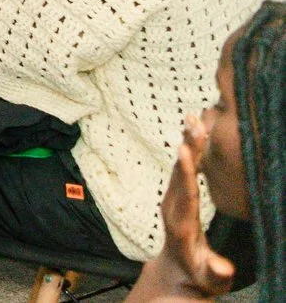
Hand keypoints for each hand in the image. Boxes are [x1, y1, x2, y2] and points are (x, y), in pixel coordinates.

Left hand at [133, 117, 236, 302]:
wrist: (178, 272)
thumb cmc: (199, 275)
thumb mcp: (210, 280)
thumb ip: (216, 273)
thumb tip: (224, 268)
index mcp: (182, 224)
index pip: (185, 194)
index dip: (186, 172)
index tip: (184, 150)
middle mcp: (174, 207)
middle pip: (182, 173)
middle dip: (189, 148)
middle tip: (194, 122)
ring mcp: (173, 199)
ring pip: (181, 167)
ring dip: (188, 143)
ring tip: (194, 119)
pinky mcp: (176, 195)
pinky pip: (183, 169)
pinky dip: (190, 150)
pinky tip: (194, 132)